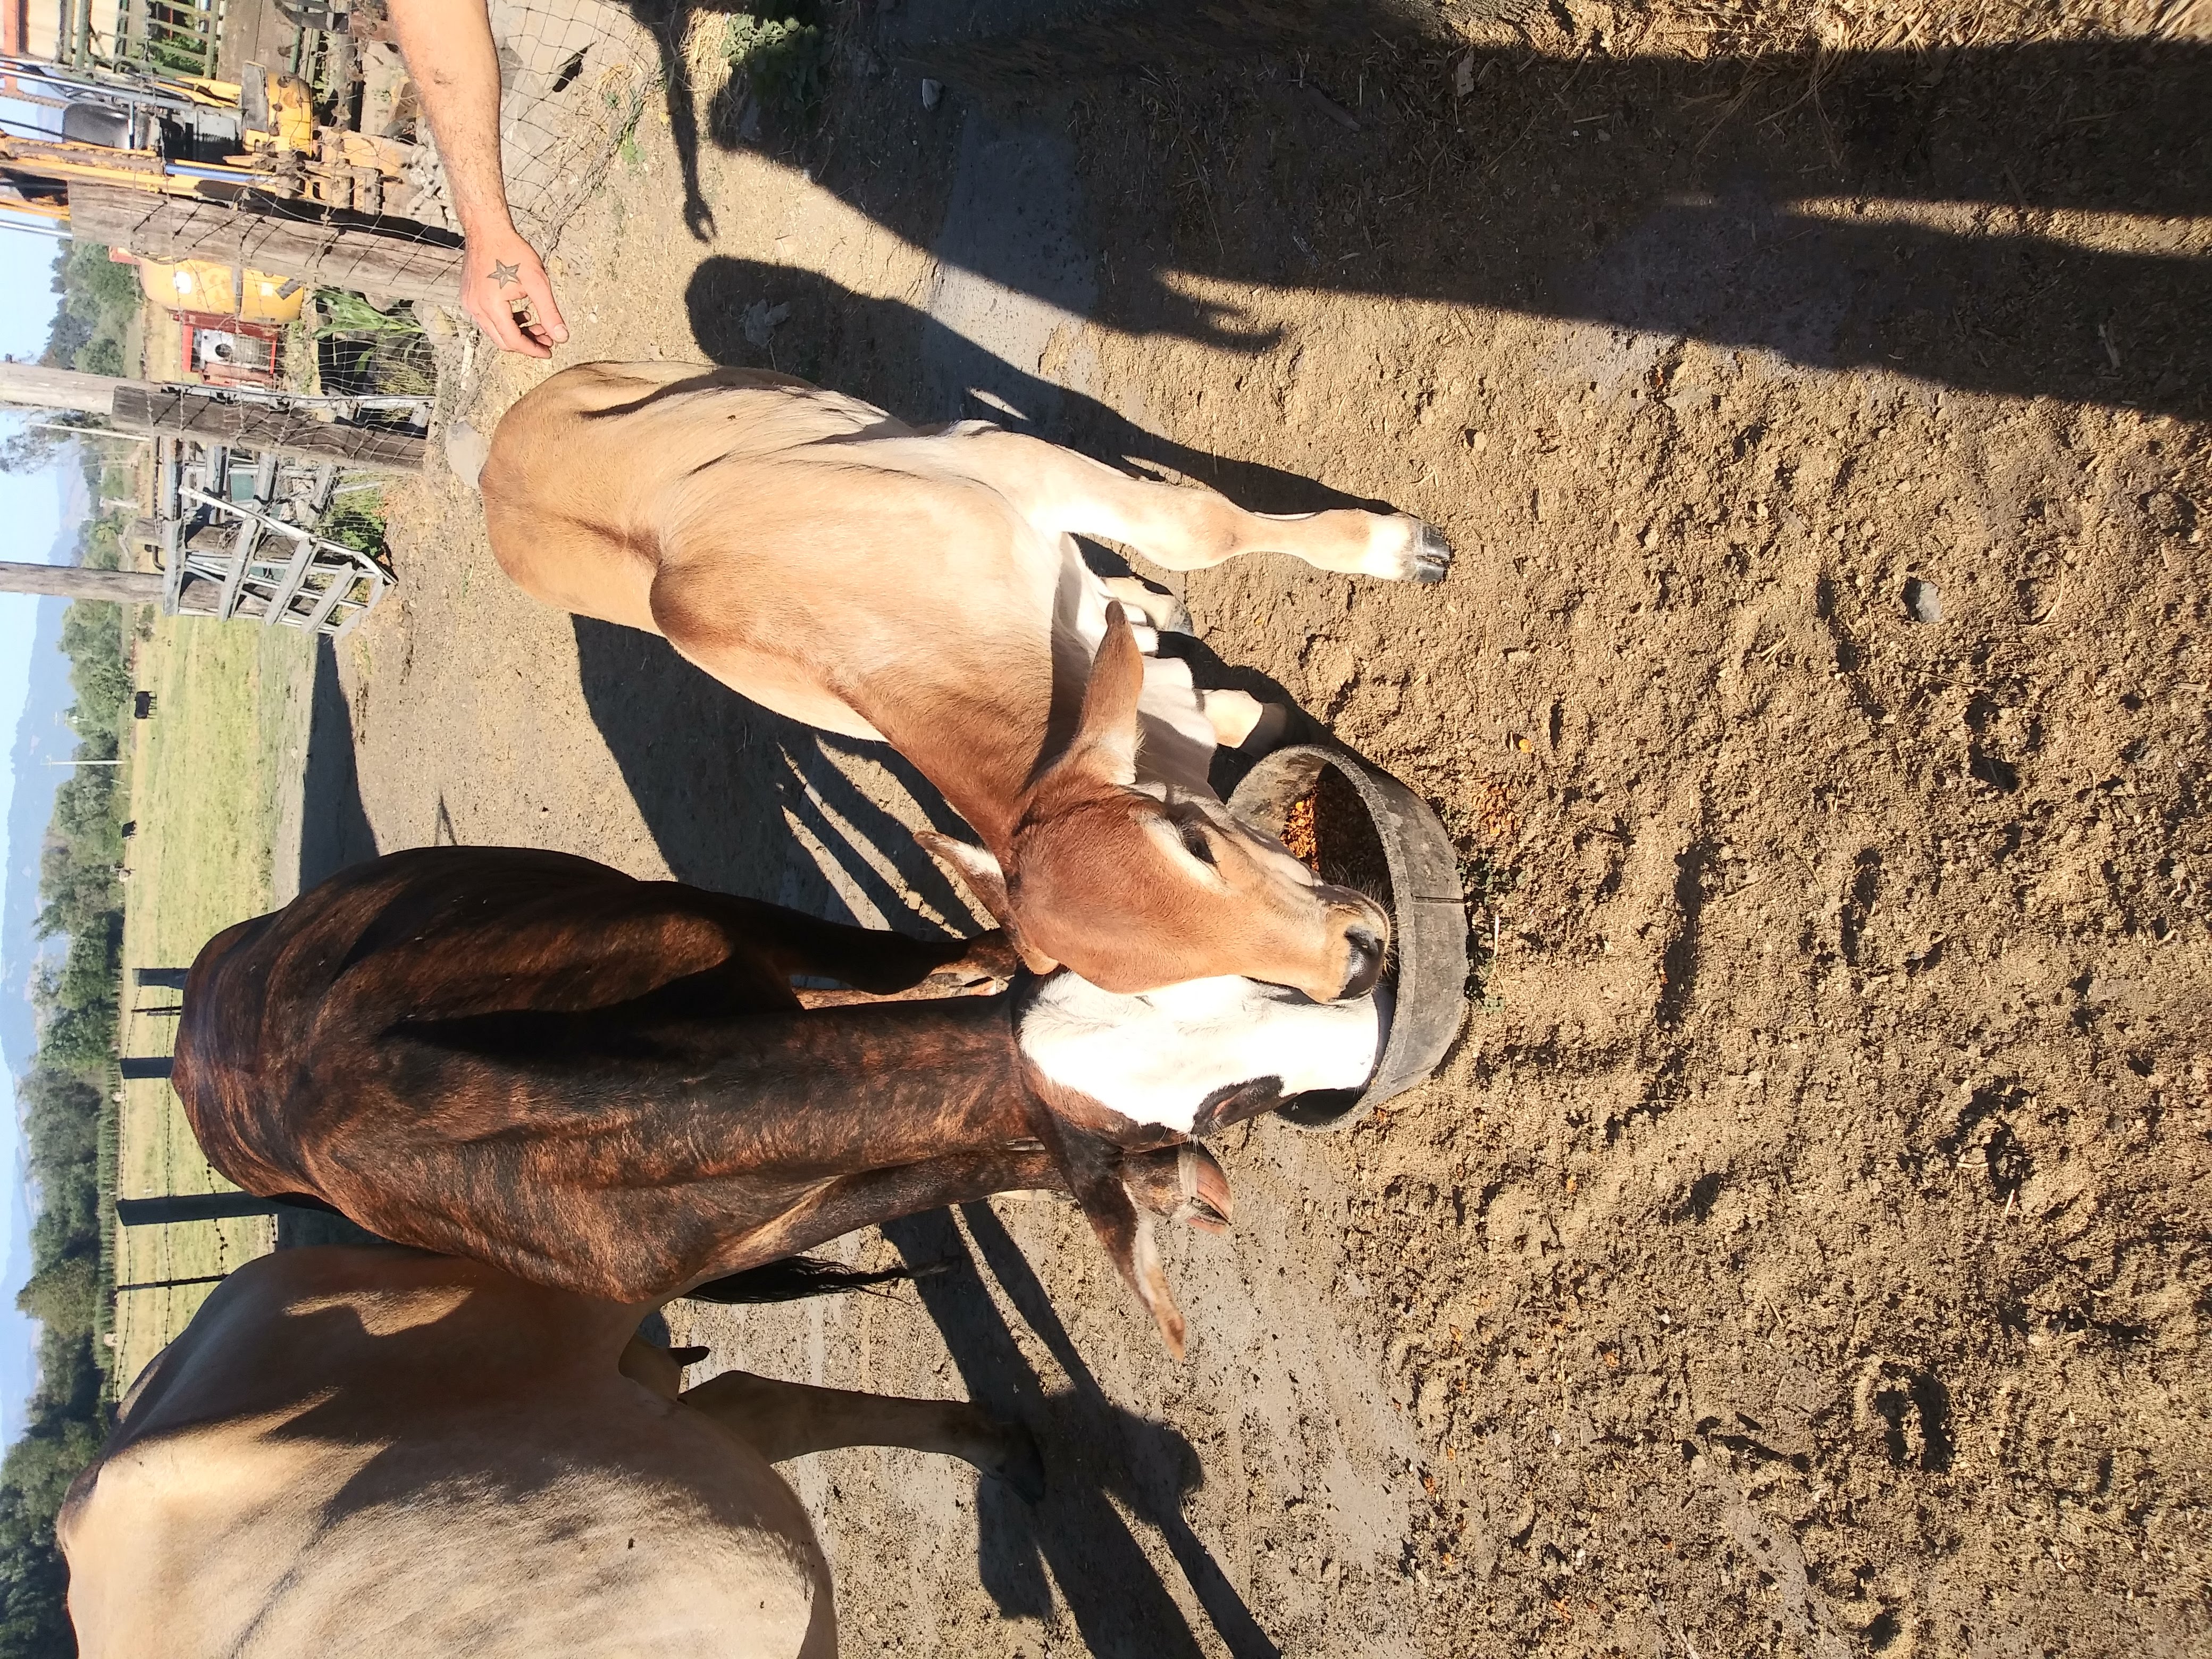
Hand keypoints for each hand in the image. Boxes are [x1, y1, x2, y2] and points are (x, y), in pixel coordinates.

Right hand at [461, 225, 567, 356]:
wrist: (487, 229)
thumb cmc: (511, 250)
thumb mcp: (537, 282)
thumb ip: (549, 313)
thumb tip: (561, 337)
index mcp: (491, 306)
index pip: (513, 341)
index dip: (533, 350)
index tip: (549, 351)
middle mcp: (476, 307)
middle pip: (503, 340)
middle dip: (527, 343)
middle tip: (547, 340)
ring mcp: (470, 302)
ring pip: (495, 331)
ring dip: (517, 332)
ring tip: (538, 326)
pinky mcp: (469, 296)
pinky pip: (488, 319)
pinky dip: (506, 321)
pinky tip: (522, 314)